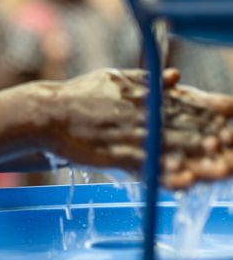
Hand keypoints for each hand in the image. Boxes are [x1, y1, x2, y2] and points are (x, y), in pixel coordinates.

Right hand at [39, 69, 232, 187]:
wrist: (44, 113)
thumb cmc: (78, 96)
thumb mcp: (113, 79)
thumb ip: (146, 80)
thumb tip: (176, 77)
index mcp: (142, 93)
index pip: (186, 100)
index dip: (212, 107)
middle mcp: (140, 113)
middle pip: (185, 126)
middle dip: (214, 137)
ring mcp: (128, 136)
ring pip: (171, 149)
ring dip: (198, 158)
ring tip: (221, 168)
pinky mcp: (114, 157)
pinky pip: (145, 168)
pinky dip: (164, 175)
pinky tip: (184, 183)